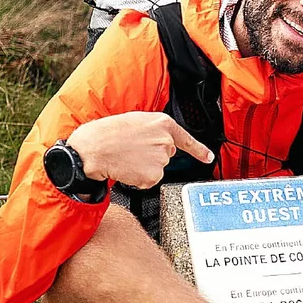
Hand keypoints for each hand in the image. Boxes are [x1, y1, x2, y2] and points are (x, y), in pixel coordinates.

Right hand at [67, 112, 213, 187]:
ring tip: (127, 157)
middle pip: (166, 155)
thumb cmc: (109, 133)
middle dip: (152, 155)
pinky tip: (128, 168)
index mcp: (163, 123)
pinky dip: (139, 178)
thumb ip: (154, 130)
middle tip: (132, 150)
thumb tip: (160, 142)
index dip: (199, 150)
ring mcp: (161, 158)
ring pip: (157, 169)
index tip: (208, 157)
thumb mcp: (136, 121)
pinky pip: (150, 181)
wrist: (94, 148)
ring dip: (144, 167)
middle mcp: (166, 140)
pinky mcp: (154, 175)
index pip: (186, 139)